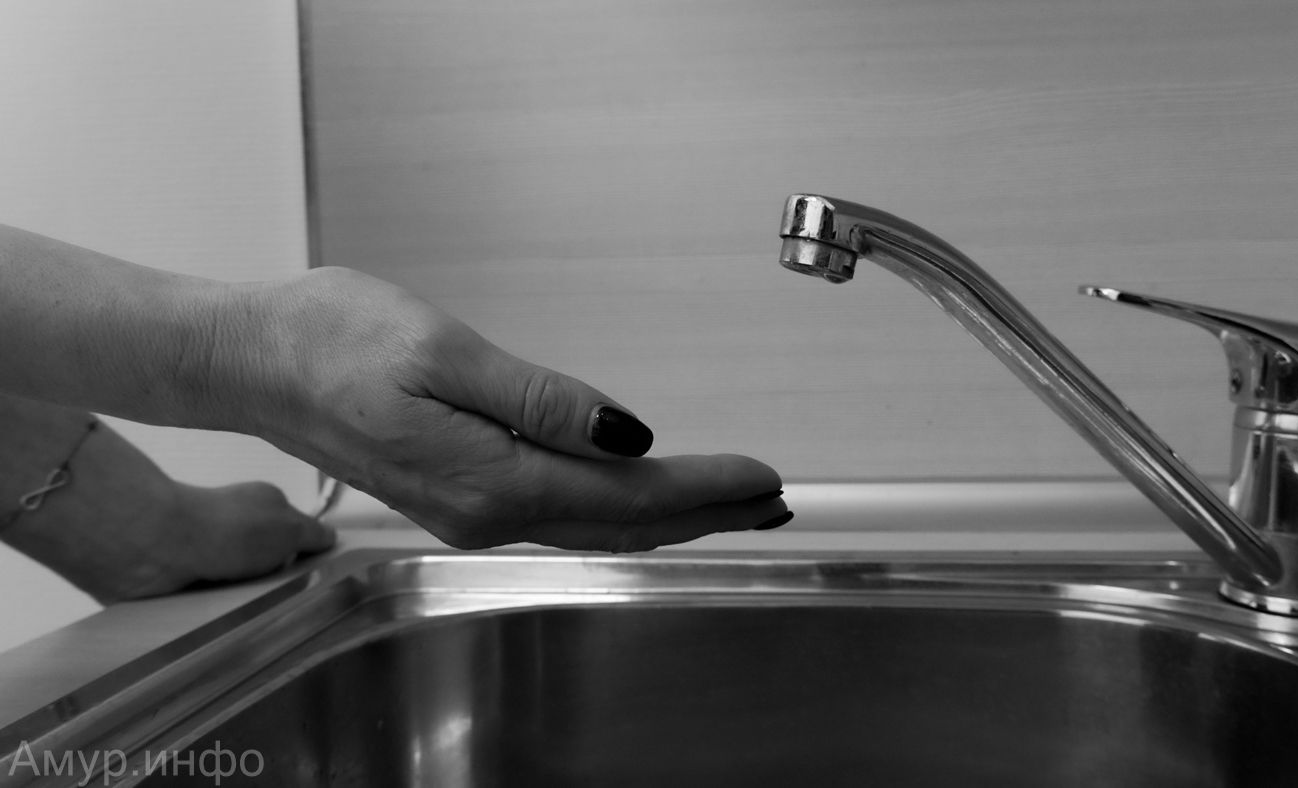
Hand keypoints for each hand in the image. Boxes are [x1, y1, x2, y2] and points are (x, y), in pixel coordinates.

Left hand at [0, 401, 333, 603]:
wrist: (154, 547)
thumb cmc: (232, 531)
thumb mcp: (289, 527)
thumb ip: (313, 534)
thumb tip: (333, 538)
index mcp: (262, 506)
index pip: (295, 534)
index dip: (306, 557)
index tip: (317, 584)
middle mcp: (234, 526)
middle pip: (267, 562)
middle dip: (277, 584)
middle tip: (292, 610)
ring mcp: (206, 553)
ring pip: (239, 585)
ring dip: (246, 602)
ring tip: (260, 625)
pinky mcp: (180, 579)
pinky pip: (208, 602)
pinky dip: (216, 613)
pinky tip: (226, 628)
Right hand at [238, 267, 788, 551]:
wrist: (250, 361)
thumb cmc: (334, 340)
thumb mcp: (446, 353)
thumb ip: (542, 402)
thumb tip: (630, 435)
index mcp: (492, 479)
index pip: (629, 497)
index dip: (705, 488)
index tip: (763, 477)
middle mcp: (486, 513)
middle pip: (623, 526)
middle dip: (705, 514)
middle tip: (772, 500)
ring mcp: (469, 513)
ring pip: (596, 526)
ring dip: (669, 516)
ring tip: (728, 502)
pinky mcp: (457, 496)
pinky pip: (562, 516)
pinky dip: (620, 511)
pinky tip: (641, 499)